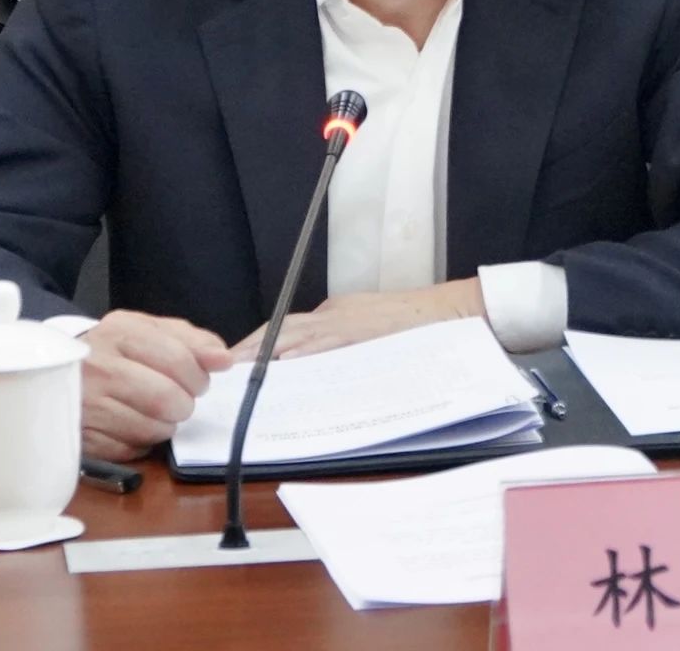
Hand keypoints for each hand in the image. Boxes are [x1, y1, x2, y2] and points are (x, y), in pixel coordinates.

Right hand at [78, 310, 233, 460]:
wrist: (58, 372)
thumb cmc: (116, 351)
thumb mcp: (150, 331)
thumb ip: (192, 340)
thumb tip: (224, 359)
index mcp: (119, 332)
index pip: (178, 358)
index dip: (198, 376)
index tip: (198, 382)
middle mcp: (97, 365)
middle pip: (166, 398)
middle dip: (183, 405)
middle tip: (178, 401)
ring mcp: (85, 404)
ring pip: (151, 429)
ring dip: (164, 427)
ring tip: (154, 413)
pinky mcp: (81, 437)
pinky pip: (130, 451)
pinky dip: (141, 444)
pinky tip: (132, 427)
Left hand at [231, 279, 485, 361]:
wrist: (455, 312)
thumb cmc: (418, 327)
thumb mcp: (369, 332)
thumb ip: (340, 347)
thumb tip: (308, 368)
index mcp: (335, 315)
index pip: (285, 329)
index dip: (256, 344)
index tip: (234, 360)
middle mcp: (335, 315)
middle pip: (282, 328)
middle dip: (250, 347)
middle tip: (224, 365)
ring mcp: (349, 322)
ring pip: (296, 334)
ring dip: (265, 351)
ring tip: (239, 367)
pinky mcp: (364, 331)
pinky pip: (327, 343)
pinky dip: (303, 352)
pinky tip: (283, 363)